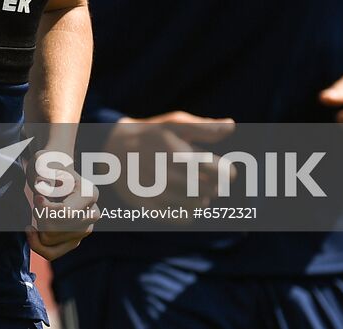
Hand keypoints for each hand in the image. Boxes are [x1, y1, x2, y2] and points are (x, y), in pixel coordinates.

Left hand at [27, 162, 98, 259]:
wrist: (52, 175)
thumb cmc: (47, 168)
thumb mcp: (43, 164)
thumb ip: (44, 173)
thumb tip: (42, 186)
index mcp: (89, 194)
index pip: (65, 213)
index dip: (45, 209)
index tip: (36, 197)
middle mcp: (92, 214)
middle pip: (55, 230)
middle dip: (40, 217)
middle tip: (38, 201)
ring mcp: (85, 230)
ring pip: (50, 242)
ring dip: (37, 227)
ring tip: (38, 210)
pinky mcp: (74, 241)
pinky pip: (51, 253)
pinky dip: (36, 244)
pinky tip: (31, 229)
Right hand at [106, 111, 235, 207]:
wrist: (111, 147)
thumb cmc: (151, 133)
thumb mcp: (175, 123)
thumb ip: (205, 127)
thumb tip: (231, 125)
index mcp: (181, 153)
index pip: (221, 172)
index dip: (227, 172)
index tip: (223, 170)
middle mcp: (169, 175)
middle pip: (212, 191)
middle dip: (215, 186)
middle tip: (209, 180)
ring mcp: (157, 193)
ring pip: (198, 206)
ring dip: (202, 199)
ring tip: (195, 189)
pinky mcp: (148, 206)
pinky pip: (181, 218)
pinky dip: (188, 212)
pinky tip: (184, 201)